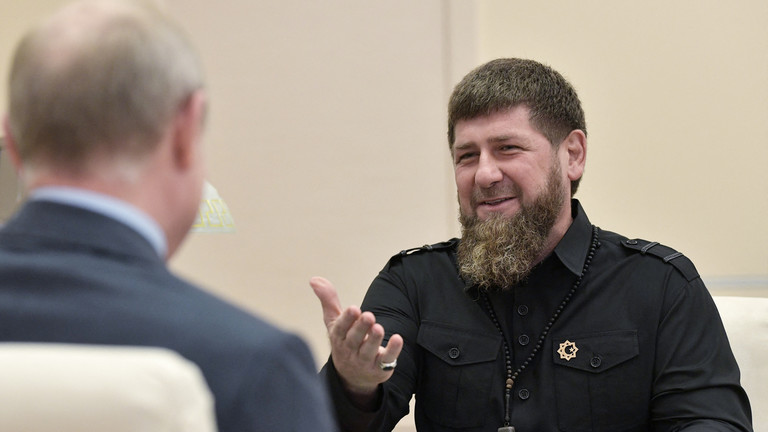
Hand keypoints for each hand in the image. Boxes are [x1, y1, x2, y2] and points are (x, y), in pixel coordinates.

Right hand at [310, 276, 403, 400]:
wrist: (352, 376)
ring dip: (374, 340)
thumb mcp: (334, 321)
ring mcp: (364, 361)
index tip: (354, 309)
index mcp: (338, 337)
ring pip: (369, 351)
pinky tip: (398, 338)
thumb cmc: (344, 341)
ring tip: (378, 328)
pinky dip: (393, 350)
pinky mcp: (380, 367)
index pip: (341, 329)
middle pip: (354, 340)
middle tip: (368, 316)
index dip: (347, 320)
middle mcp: (350, 350)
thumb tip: (314, 279)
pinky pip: (387, 360)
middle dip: (361, 328)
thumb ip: (328, 300)